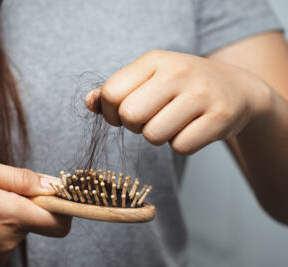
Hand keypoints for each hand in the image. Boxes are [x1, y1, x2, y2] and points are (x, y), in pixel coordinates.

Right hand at [0, 157, 70, 266]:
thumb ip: (21, 178)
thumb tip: (53, 184)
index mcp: (9, 215)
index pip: (59, 221)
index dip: (63, 206)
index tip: (51, 192)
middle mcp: (8, 240)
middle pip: (39, 221)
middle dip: (28, 204)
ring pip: (22, 229)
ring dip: (11, 214)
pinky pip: (7, 239)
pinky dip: (0, 227)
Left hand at [86, 50, 271, 153]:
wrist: (237, 89)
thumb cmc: (182, 87)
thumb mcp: (149, 79)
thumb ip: (115, 91)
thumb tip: (89, 103)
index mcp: (154, 60)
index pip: (111, 93)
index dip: (111, 113)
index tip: (125, 114)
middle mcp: (178, 72)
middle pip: (130, 116)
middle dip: (135, 126)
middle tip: (150, 119)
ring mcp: (201, 93)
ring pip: (153, 136)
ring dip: (158, 137)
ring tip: (173, 122)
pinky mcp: (220, 116)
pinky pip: (181, 147)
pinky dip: (182, 144)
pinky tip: (192, 128)